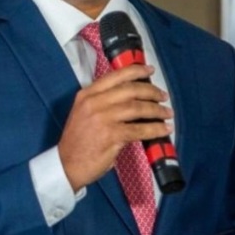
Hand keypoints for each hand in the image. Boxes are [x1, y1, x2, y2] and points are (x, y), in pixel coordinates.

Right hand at [58, 64, 172, 191]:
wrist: (67, 164)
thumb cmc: (77, 140)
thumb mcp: (83, 113)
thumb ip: (102, 103)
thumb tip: (131, 99)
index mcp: (87, 95)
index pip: (115, 76)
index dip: (136, 71)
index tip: (150, 70)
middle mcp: (94, 103)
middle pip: (130, 90)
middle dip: (151, 92)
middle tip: (163, 96)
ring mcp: (102, 118)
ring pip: (137, 108)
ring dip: (156, 110)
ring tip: (167, 113)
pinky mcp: (111, 135)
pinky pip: (140, 129)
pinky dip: (155, 129)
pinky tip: (164, 129)